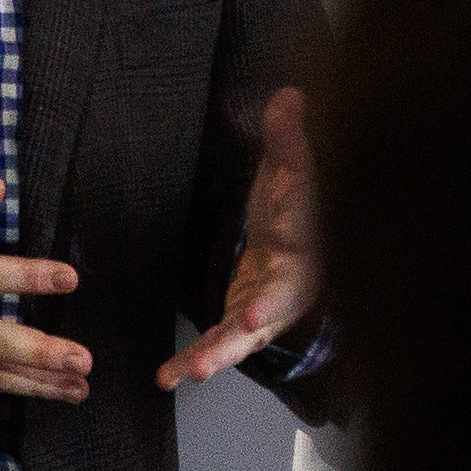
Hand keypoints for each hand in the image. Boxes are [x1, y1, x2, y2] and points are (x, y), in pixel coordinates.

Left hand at [161, 86, 319, 389]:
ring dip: (220, 353)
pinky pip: (220, 345)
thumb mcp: (293, 168)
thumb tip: (290, 94)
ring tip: (193, 370)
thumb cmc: (297, 206)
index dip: (288, 251)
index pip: (300, 237)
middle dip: (262, 313)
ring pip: (246, 336)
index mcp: (305, 238)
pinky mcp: (242, 325)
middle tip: (248, 320)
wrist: (301, 247)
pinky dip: (193, 361)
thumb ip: (289, 137)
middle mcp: (291, 282)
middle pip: (279, 301)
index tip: (268, 272)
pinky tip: (165, 377)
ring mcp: (267, 310)